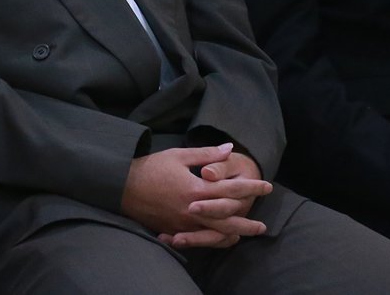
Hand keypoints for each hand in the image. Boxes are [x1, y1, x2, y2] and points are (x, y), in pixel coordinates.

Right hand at [121, 143, 271, 241]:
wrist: (123, 187)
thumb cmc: (151, 168)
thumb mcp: (179, 155)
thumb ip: (206, 154)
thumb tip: (229, 148)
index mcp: (196, 188)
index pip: (231, 189)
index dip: (251, 187)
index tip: (267, 186)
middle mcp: (192, 209)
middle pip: (228, 219)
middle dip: (247, 221)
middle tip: (262, 224)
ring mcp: (183, 223)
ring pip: (215, 234)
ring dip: (234, 234)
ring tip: (246, 235)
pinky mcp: (175, 230)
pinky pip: (199, 239)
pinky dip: (214, 240)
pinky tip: (223, 239)